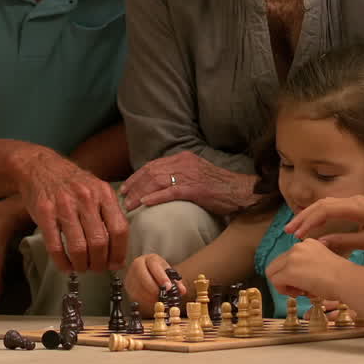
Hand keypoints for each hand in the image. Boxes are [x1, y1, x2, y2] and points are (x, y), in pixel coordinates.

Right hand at [15, 145, 127, 273]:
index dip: (119, 252)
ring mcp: (64, 205)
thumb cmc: (71, 182)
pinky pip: (55, 246)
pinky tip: (65, 265)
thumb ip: (108, 212)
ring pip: (79, 248)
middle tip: (97, 268)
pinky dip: (62, 262)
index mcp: (103, 193)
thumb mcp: (96, 189)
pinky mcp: (44, 213)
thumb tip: (119, 247)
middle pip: (100, 242)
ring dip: (82, 265)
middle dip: (99, 263)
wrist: (40, 166)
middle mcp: (86, 198)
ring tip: (81, 267)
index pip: (119, 229)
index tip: (116, 264)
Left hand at [120, 154, 256, 214]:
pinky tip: (145, 204)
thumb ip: (180, 176)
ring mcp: (189, 175)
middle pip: (151, 172)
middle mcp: (184, 163)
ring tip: (130, 205)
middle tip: (123, 198)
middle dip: (134, 185)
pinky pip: (170, 192)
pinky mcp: (195, 188)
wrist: (241, 190)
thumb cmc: (220, 186)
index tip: (127, 187)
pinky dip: (156, 197)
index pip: (153, 165)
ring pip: (157, 181)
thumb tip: (161, 186)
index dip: (137, 176)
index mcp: (183, 158)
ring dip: (140, 193)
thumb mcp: (197, 174)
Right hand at [125, 253, 187, 308]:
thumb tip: (182, 290)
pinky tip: (152, 302)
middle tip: (163, 296)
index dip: (161, 277)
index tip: (168, 287)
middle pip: (143, 277)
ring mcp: (130, 276)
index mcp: (149, 259)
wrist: (146, 271)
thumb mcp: (167, 272)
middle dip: (154, 288)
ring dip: (149, 297)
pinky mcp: (127, 287)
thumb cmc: (158, 271)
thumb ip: (176, 281)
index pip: (154, 265)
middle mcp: (137, 265)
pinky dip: (144, 301)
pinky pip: (135, 296)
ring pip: (138, 288)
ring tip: (159, 300)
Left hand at [265, 238, 345, 300]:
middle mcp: (297, 246)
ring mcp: (292, 258)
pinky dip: (282, 290)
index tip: (304, 282)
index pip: (289, 257)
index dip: (292, 272)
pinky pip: (275, 281)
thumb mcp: (322, 264)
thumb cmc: (340, 277)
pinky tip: (297, 294)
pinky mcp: (289, 271)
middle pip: (277, 263)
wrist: (345, 280)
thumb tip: (295, 278)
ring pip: (272, 271)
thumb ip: (307, 265)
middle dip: (284, 278)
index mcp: (307, 243)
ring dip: (283, 284)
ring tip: (299, 292)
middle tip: (298, 290)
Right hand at [284, 195, 363, 253]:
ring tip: (296, 229)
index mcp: (356, 207)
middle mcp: (353, 199)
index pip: (325, 210)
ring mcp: (354, 200)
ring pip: (325, 204)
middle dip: (303, 217)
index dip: (308, 222)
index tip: (296, 235)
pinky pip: (332, 206)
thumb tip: (319, 243)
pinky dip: (319, 214)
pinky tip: (312, 225)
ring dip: (310, 215)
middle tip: (288, 231)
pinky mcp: (356, 205)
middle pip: (321, 204)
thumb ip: (343, 242)